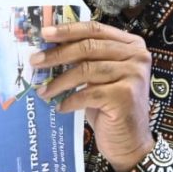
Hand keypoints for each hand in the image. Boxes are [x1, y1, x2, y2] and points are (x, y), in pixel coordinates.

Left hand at [31, 21, 153, 171]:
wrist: (130, 142)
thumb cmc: (110, 109)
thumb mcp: (99, 78)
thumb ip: (85, 59)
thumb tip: (49, 47)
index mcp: (131, 45)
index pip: (95, 29)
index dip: (68, 30)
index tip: (44, 33)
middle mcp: (137, 56)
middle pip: (89, 47)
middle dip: (58, 54)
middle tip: (35, 61)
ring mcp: (133, 75)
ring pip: (86, 70)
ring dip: (59, 82)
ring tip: (43, 91)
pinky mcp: (125, 96)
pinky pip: (88, 93)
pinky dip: (70, 100)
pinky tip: (60, 107)